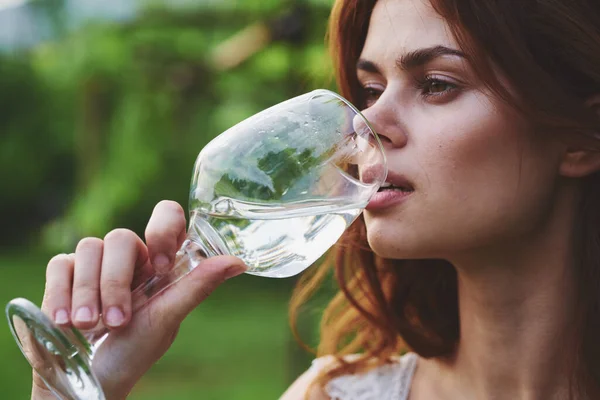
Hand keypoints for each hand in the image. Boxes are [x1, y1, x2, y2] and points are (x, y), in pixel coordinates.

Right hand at [31, 200, 246, 398]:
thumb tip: (239, 262)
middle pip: (121, 238)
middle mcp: (130, 257)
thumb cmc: (135, 350)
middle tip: (116, 321)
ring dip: (88, 293)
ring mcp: (95, 264)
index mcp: (160, 261)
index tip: (159, 266)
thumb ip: (198, 286)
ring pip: (88, 248)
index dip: (163, 229)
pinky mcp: (63, 275)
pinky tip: (64, 321)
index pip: (167, 215)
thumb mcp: (168, 318)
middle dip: (116, 283)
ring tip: (88, 326)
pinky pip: (59, 264)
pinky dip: (60, 294)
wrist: (90, 379)